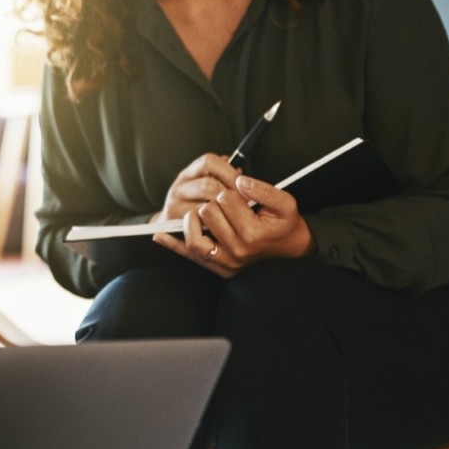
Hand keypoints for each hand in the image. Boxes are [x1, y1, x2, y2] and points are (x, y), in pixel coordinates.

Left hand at [153, 174, 313, 277]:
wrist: (288, 248)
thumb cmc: (284, 224)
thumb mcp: (285, 203)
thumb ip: (264, 190)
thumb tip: (239, 180)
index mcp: (252, 233)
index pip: (225, 199)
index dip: (229, 189)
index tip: (238, 193)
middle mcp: (236, 250)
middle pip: (207, 213)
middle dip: (214, 202)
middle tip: (226, 203)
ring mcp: (225, 262)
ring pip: (193, 234)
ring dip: (195, 218)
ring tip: (204, 211)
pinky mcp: (217, 267)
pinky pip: (188, 254)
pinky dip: (172, 244)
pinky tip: (160, 234)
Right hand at [159, 153, 243, 222]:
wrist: (172, 229)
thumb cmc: (197, 206)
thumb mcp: (208, 186)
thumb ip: (223, 176)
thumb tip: (240, 173)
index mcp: (189, 174)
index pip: (209, 162)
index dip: (229, 172)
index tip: (244, 184)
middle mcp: (179, 187)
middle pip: (208, 184)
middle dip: (229, 194)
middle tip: (244, 203)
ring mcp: (174, 204)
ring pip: (204, 205)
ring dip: (222, 210)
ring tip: (234, 214)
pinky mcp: (175, 222)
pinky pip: (199, 222)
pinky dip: (213, 224)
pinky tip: (221, 225)